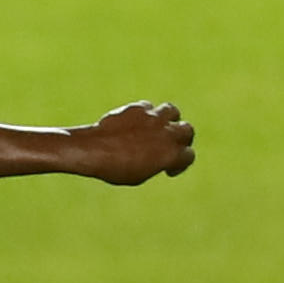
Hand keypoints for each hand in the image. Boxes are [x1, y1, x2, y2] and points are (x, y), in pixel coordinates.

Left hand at [72, 101, 195, 185]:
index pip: (188, 156)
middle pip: (187, 130)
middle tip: (171, 145)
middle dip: (181, 138)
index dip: (180, 164)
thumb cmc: (116, 169)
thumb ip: (155, 163)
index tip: (168, 169)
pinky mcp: (138, 108)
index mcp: (172, 154)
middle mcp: (168, 133)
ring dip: (168, 119)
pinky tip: (136, 122)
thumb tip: (157, 156)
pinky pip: (148, 107)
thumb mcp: (140, 175)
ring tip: (160, 126)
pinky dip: (145, 114)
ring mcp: (154, 118)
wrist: (95, 150)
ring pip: (172, 111)